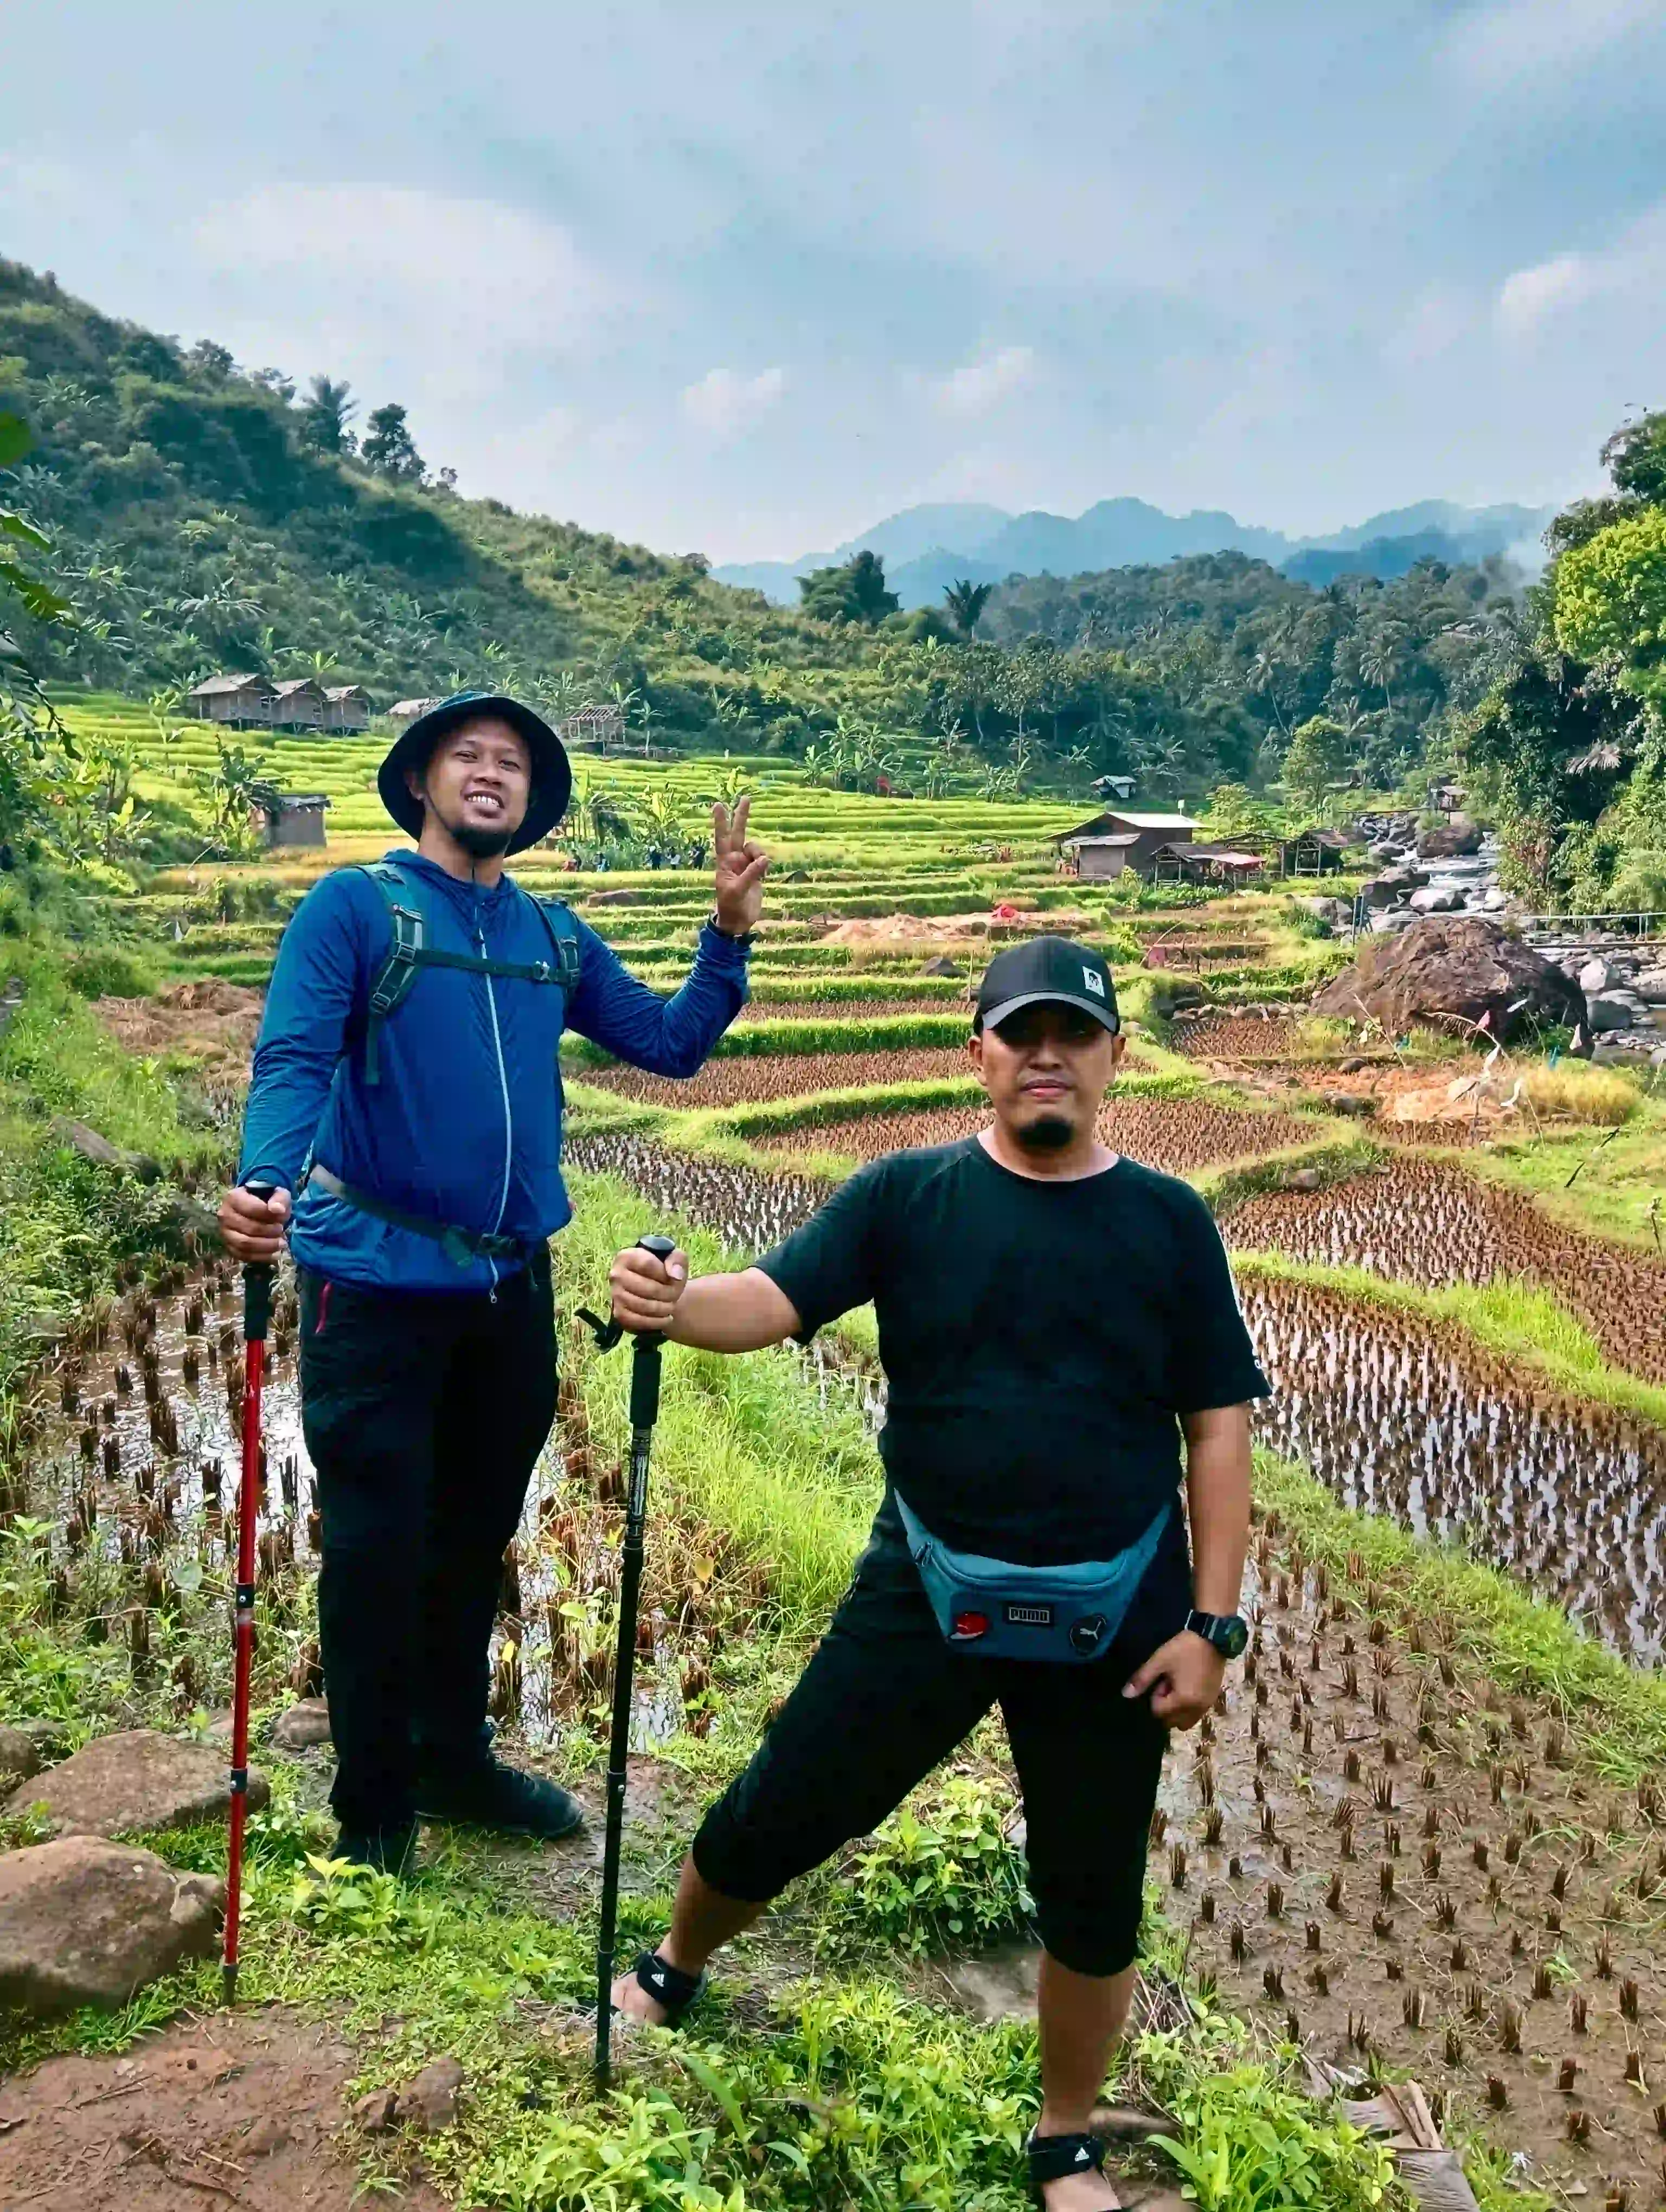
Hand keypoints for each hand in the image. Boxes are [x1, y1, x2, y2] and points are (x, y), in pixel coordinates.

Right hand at [219, 1183, 290, 1263]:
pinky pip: (243, 1256)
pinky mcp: (229, 1247)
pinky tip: (275, 1255)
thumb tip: (277, 1210)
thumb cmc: (266, 1199)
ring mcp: (225, 1233)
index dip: (270, 1215)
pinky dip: (261, 1257)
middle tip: (282, 1230)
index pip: (252, 1209)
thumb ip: (279, 1198)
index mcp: (233, 1198)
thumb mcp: (277, 1193)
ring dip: (266, 1246)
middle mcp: (225, 1215)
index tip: (282, 1216)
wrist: (256, 1209)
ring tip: (281, 1243)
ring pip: (244, 1244)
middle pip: (249, 1228)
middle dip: (270, 1231)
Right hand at [608, 1242, 688, 1333]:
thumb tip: (674, 1275)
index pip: (648, 1264)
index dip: (666, 1274)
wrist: (654, 1291)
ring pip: (644, 1306)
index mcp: (626, 1256)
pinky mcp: (618, 1313)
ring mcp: (615, 1295)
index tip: (675, 1278)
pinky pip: (639, 1321)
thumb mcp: (674, 1258)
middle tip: (676, 1295)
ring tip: (672, 1306)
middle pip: (649, 1288)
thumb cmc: (664, 1271)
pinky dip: (656, 1322)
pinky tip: (666, 1318)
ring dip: (664, 1308)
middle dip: (669, 1293)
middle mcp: (616, 1275)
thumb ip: (677, 1260)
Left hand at [712, 796, 767, 935]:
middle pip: (738, 833)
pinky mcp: (756, 872)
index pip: (721, 838)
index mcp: (724, 862)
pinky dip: (765, 865)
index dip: (720, 822)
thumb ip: (751, 874)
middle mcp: (734, 860)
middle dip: (741, 816)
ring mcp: (745, 865)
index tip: (718, 805)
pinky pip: (763, 860)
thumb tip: (765, 859)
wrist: (738, 921)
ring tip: (761, 870)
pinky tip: (763, 878)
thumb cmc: (731, 907)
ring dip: (759, 854)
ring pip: (755, 848)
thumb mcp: (738, 891)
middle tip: (745, 798)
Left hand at [1122, 1630, 1224, 1730]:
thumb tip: (1126, 1695)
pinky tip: (1189, 1686)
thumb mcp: (1160, 1661)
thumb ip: (1142, 1679)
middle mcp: (1197, 1709)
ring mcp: (1207, 1705)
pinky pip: (1197, 1713)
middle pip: (1173, 1722)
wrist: (1213, 1637)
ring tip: (1179, 1686)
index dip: (1156, 1696)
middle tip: (1169, 1684)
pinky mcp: (1213, 1699)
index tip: (1162, 1680)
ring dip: (1178, 1710)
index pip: (1159, 1711)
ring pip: (1186, 1721)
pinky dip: (1189, 1707)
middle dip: (1166, 1707)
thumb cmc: (1185, 1649)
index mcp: (1183, 1701)